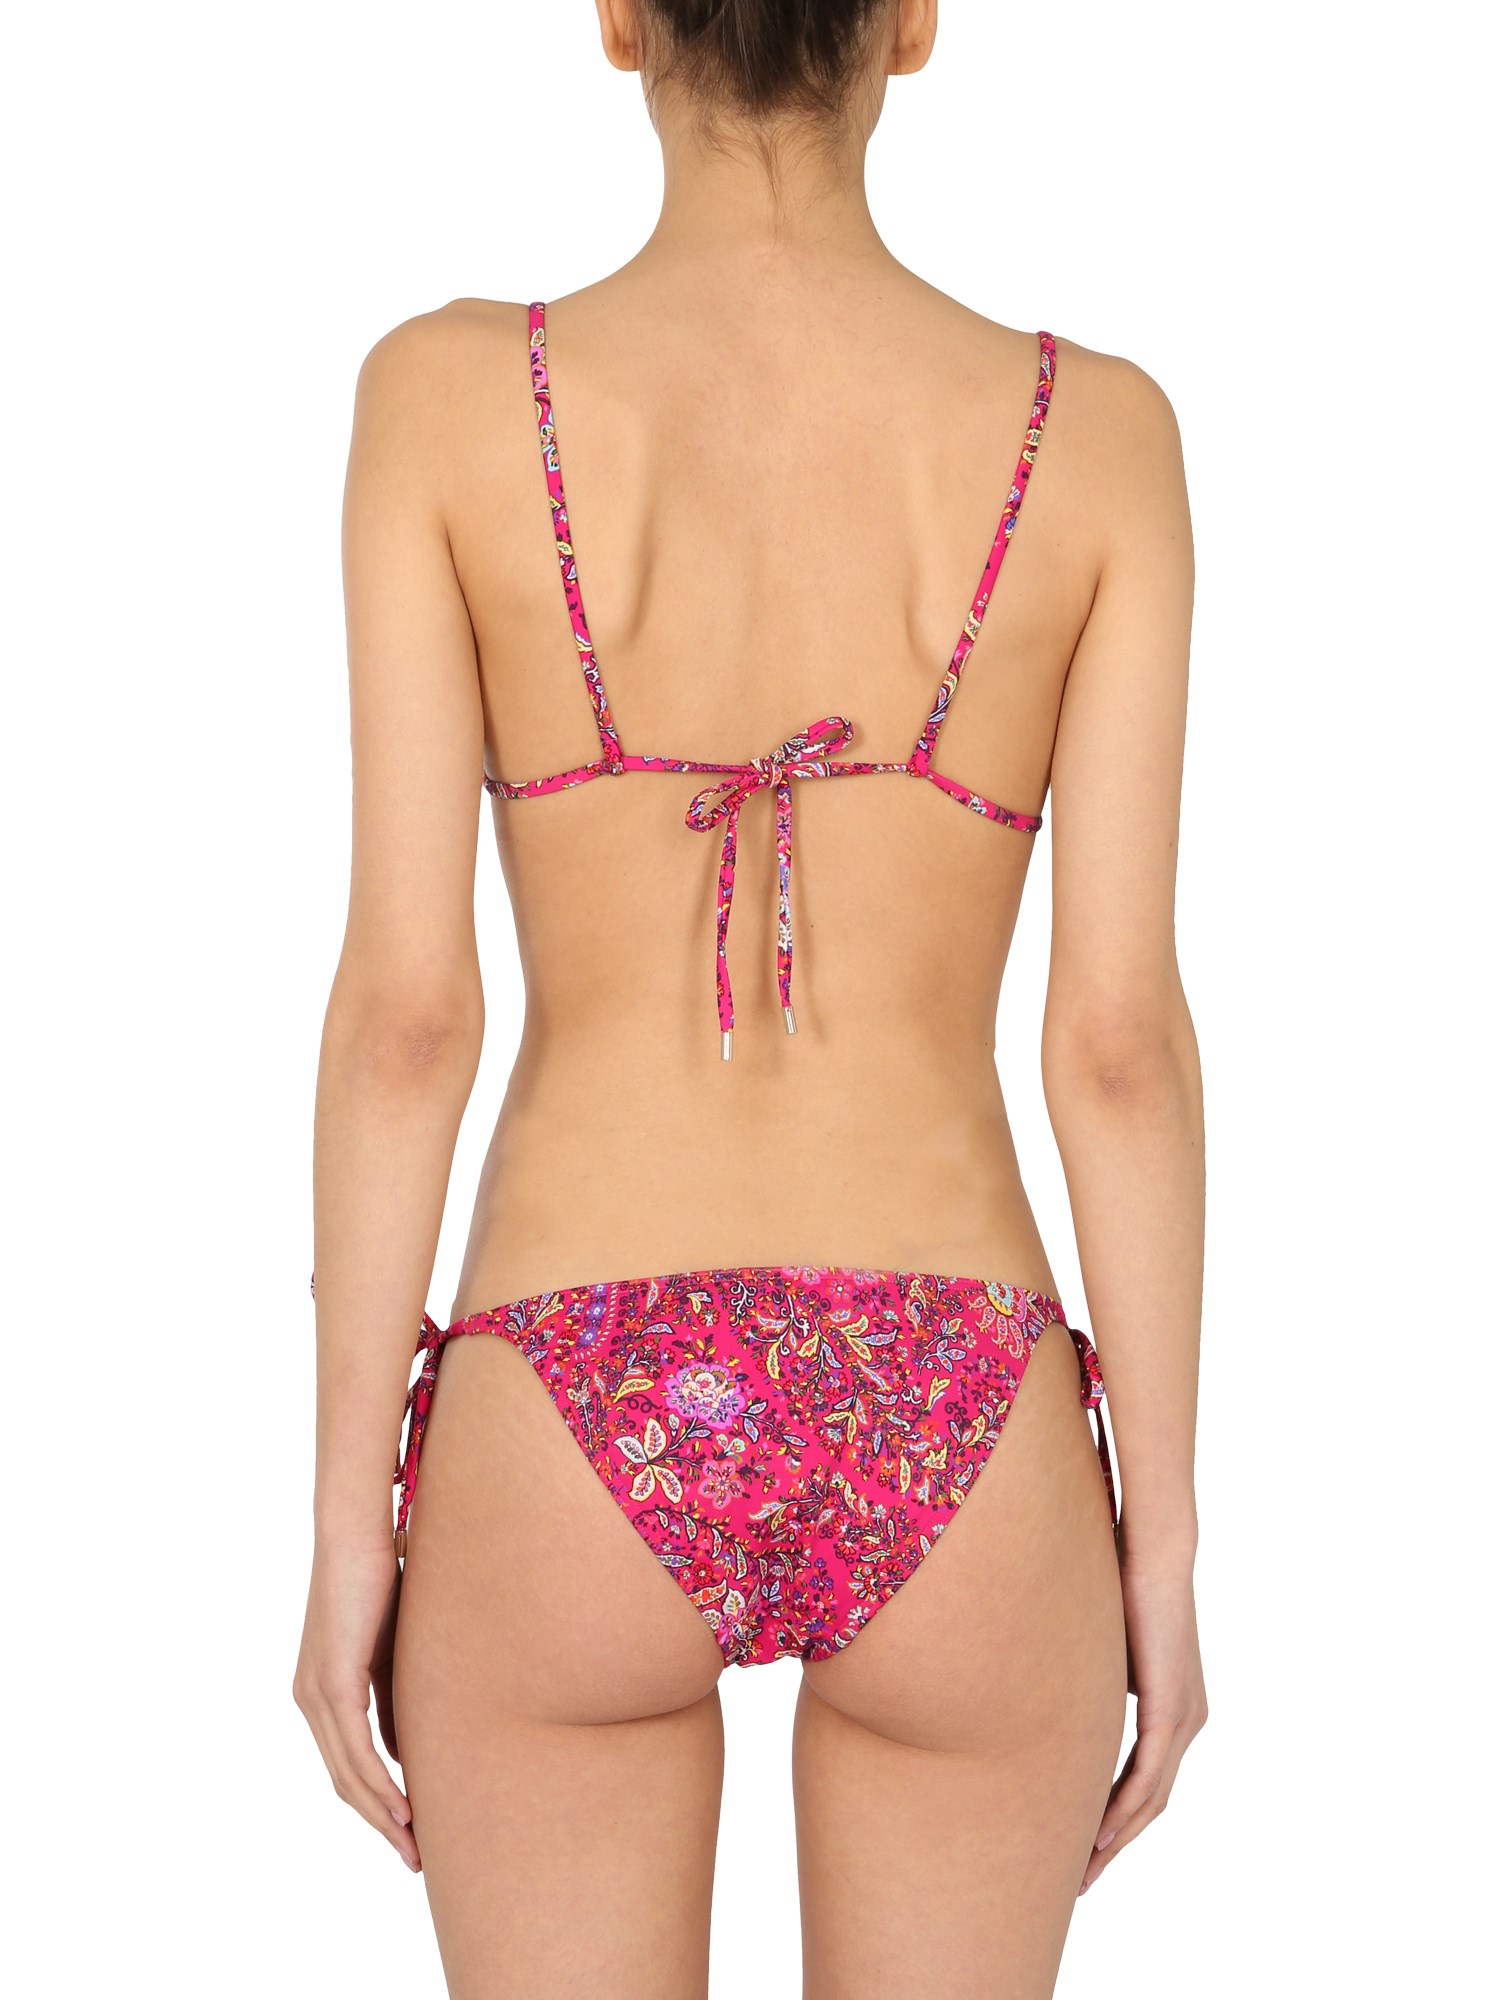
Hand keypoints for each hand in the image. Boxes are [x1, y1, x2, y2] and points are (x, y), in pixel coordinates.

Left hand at [293, 1538, 419, 1870]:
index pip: (347, 1764)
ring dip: (383, 1815)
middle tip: (415, 1856)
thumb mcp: (392, 1648)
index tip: (411, 1830)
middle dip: (381, 1824)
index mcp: (321, 1691)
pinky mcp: (332, 1682)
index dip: (377, 1803)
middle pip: (344, 1782)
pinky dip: (379, 1783)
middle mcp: (309, 1699)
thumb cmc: (380, 1575)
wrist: (356, 1531)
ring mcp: (316, 1694)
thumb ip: (395, 1695)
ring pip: (348, 1774)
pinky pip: (354, 1748)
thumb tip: (408, 1748)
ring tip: (414, 1845)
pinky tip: (402, 1807)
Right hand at [1081, 1532, 1206, 1893]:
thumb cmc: (1118, 1581)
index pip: (1143, 1778)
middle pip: (1150, 1802)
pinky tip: (1099, 1835)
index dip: (1113, 1815)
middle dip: (1113, 1843)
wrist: (1151, 1550)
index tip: (1080, 1844)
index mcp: (1172, 1707)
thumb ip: (1081, 1677)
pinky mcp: (1172, 1711)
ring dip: (1116, 1839)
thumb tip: (1039, 1688)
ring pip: (1151, 1799)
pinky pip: (1148, 1776)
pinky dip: (1124, 1810)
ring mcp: (1185, 1718)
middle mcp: (1188, 1720)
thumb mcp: (1096, 1646)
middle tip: (1080, 1879)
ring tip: (1083, 1871)